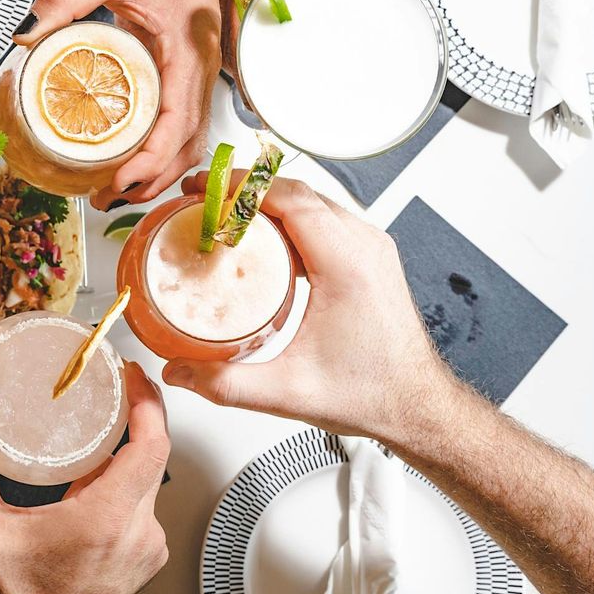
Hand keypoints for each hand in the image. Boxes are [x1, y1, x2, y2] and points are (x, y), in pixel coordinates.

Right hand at [0, 363, 169, 593]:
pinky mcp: (144, 556)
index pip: (151, 445)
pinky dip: (127, 480)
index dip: (147, 404)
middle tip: (120, 386)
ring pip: (150, 480)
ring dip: (132, 450)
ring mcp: (146, 546)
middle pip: (155, 456)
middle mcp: (137, 531)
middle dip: (139, 416)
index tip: (135, 377)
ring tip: (108, 423)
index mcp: (108, 518)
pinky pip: (145, 504)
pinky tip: (103, 473)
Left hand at [16, 0, 221, 208]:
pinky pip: (182, 121)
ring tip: (118, 191)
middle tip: (106, 200)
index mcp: (189, 48)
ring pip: (189, 138)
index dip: (149, 162)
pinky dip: (161, 148)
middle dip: (151, 180)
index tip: (117, 183)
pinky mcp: (189, 69)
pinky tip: (134, 160)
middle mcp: (202, 66)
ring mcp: (200, 70)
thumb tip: (25, 36)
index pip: (177, 123)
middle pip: (187, 143)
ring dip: (158, 170)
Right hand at [163, 171, 456, 445]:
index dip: (241, 187)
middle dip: (245, 188)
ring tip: (225, 212)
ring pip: (312, 200)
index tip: (205, 188)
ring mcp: (370, 249)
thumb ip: (225, 383)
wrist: (415, 406)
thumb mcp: (288, 393)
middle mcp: (364, 247)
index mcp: (348, 266)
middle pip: (297, 191)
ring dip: (266, 199)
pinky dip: (287, 216)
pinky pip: (324, 218)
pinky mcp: (368, 257)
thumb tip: (178, 370)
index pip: (290, 198)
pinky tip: (261, 237)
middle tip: (203, 197)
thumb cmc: (372, 393)